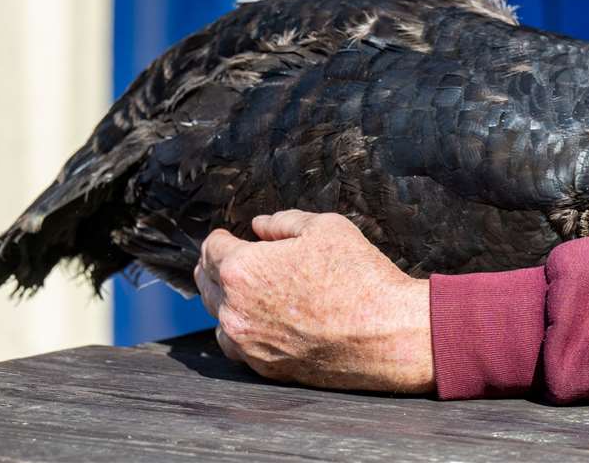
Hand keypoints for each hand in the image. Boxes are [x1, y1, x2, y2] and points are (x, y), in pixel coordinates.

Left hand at [194, 210, 433, 393]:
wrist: (383, 332)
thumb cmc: (358, 275)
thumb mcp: (326, 228)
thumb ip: (284, 222)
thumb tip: (260, 225)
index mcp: (242, 269)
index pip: (211, 248)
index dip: (222, 237)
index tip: (231, 236)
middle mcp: (234, 310)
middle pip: (205, 283)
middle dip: (217, 266)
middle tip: (234, 258)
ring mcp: (247, 343)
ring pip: (217, 316)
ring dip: (226, 300)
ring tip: (247, 290)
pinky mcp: (263, 367)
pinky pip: (237, 345)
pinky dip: (241, 330)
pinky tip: (260, 320)